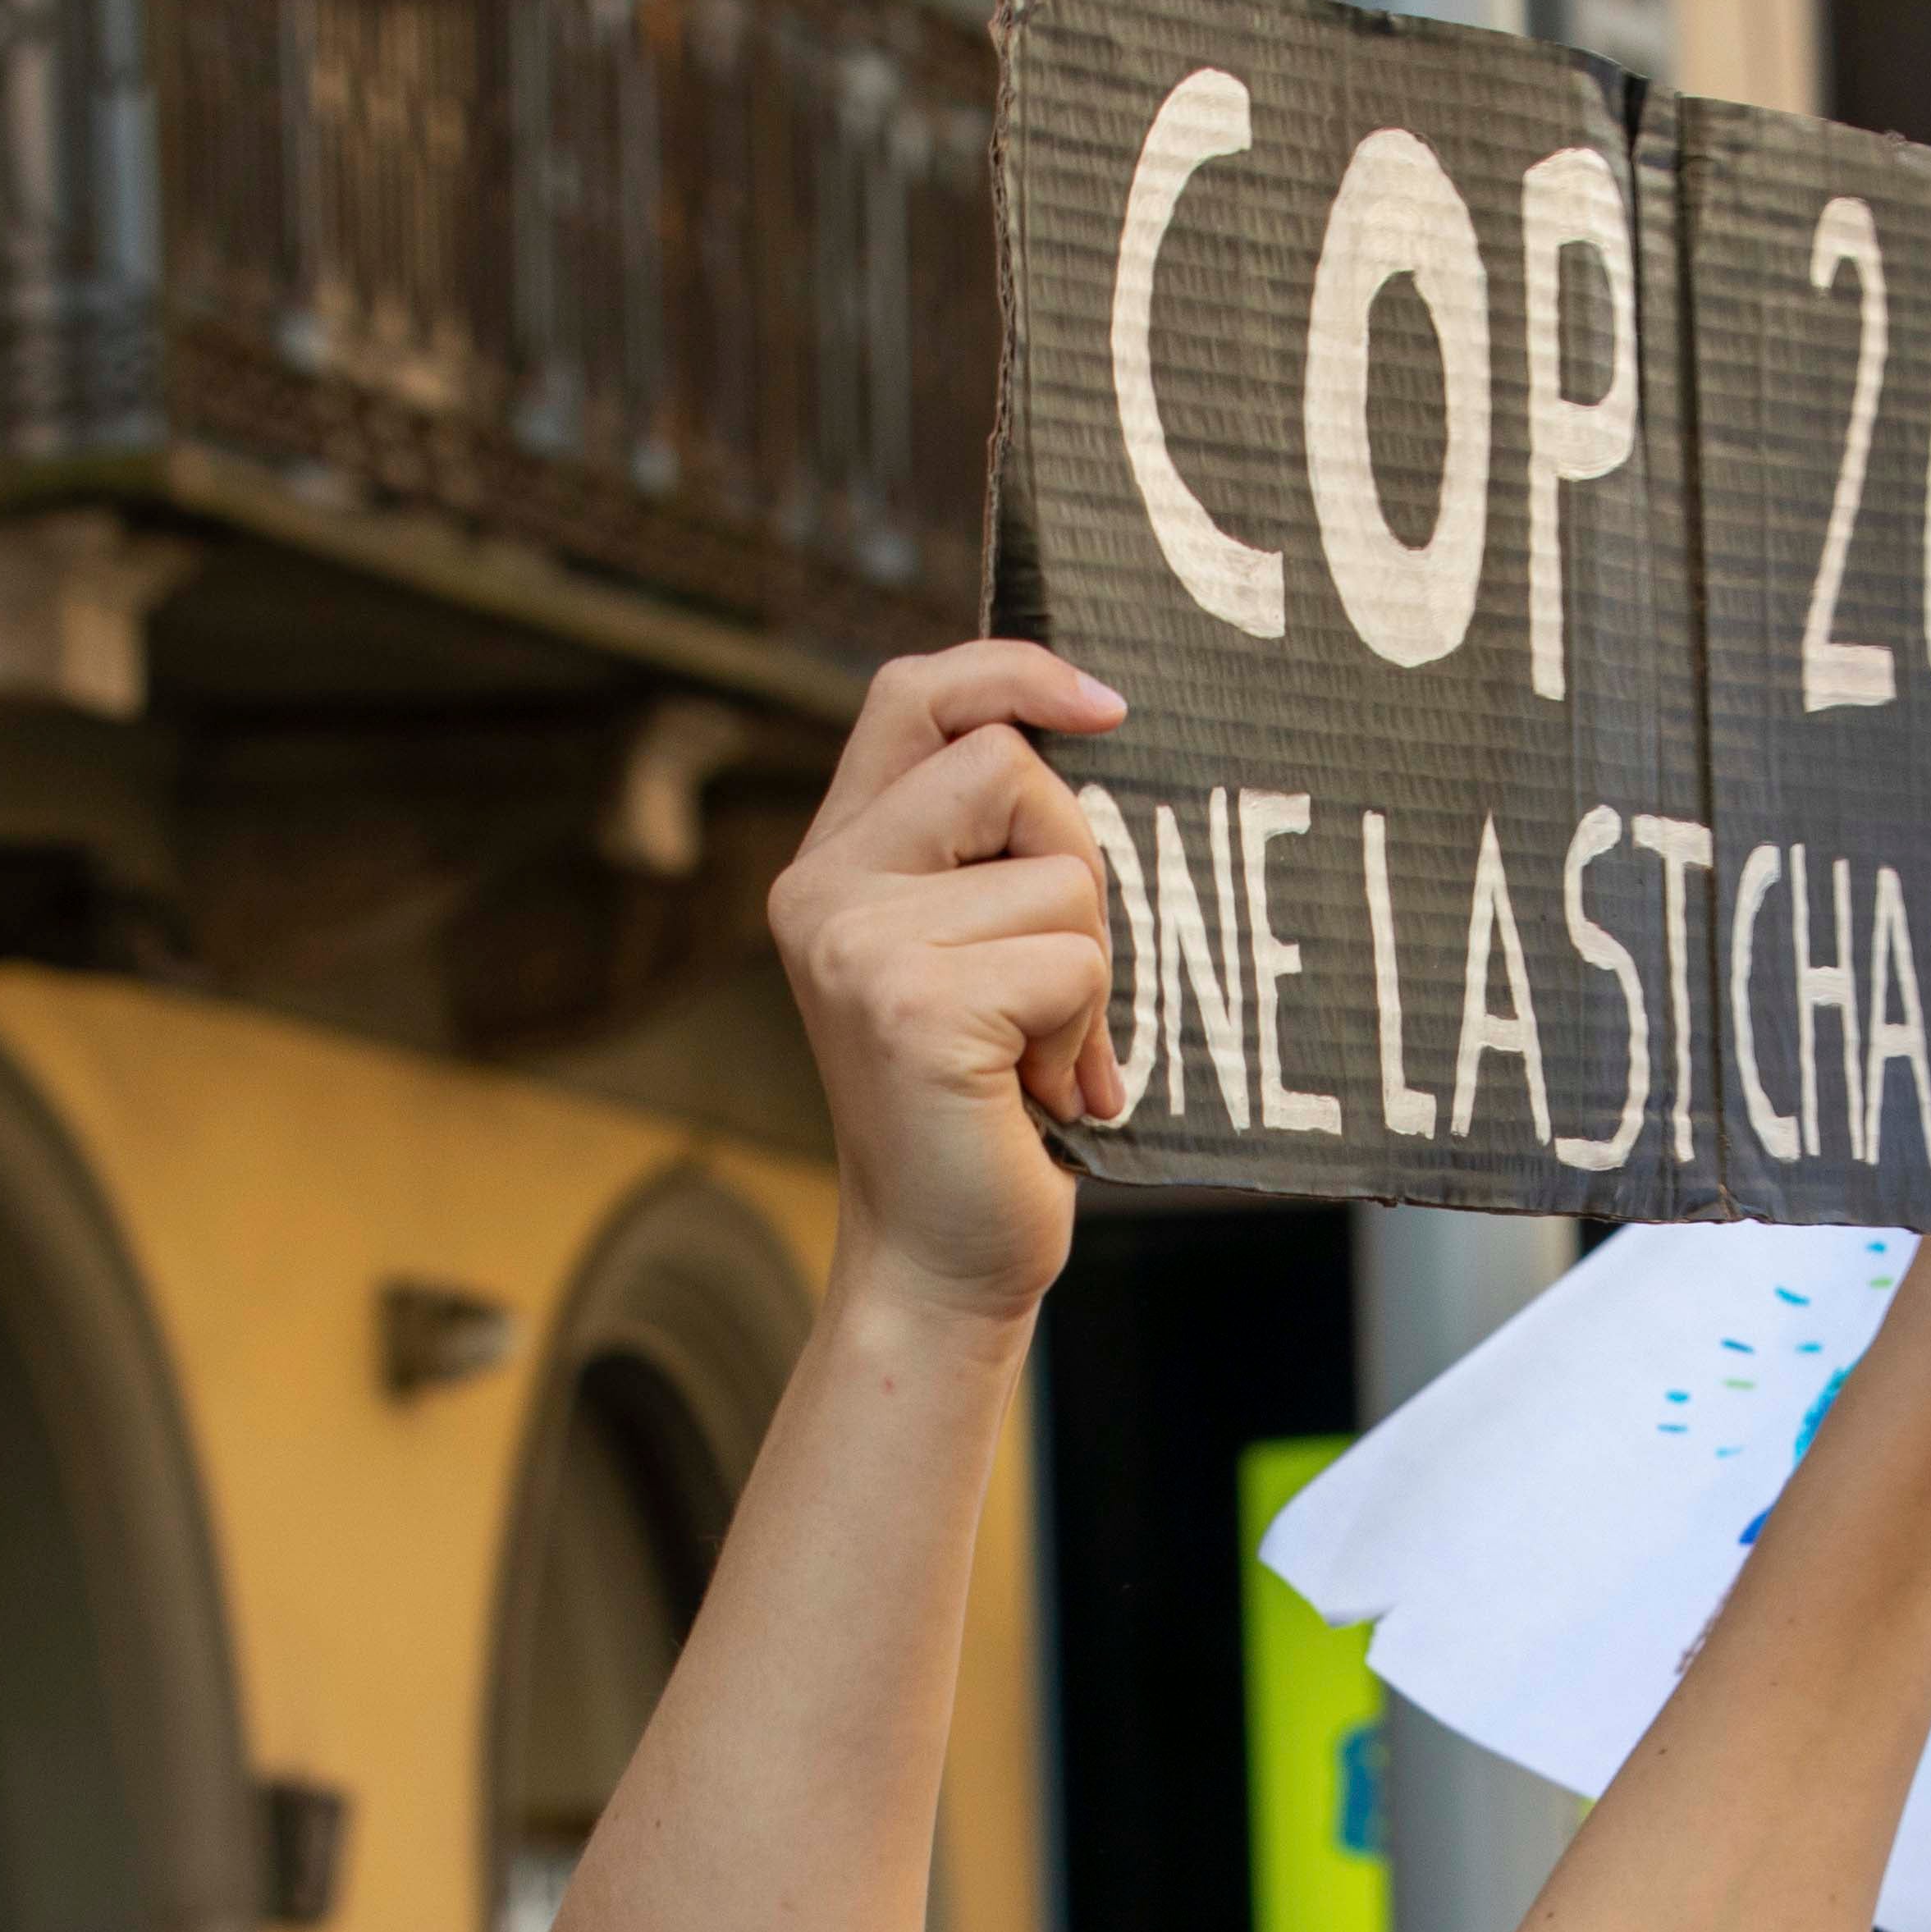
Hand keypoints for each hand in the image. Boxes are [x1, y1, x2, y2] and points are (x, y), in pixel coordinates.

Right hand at [768, 644, 1128, 1329]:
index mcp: (834, 859)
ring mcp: (856, 943)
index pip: (913, 695)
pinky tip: (1038, 1093)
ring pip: (1059, 873)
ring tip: (1036, 1052)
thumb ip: (991, 854)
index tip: (1107, 707)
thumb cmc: (985, 1108)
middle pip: (1008, 765)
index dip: (1013, 671)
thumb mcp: (976, 951)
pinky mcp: (910, 1004)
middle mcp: (823, 888)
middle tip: (1059, 980)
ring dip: (1088, 972)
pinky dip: (1085, 1033)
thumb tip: (1092, 731)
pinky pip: (1073, 961)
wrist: (943, 1260)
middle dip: (1077, 864)